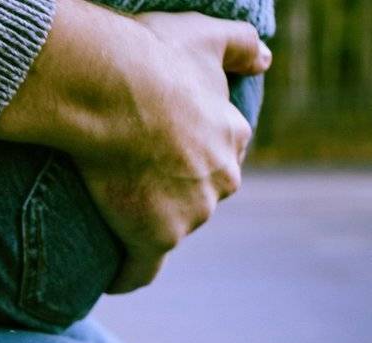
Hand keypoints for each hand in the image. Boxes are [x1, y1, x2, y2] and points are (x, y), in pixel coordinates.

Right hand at [0, 0, 270, 292]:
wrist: (115, 92)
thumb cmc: (155, 61)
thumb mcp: (207, 35)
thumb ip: (241, 45)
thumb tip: (265, 61)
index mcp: (231, 136)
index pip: (219, 155)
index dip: (190, 156)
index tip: (162, 157)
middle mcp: (220, 179)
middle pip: (197, 196)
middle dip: (170, 195)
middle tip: (126, 180)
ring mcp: (190, 213)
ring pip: (170, 228)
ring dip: (144, 226)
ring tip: (106, 216)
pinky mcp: (153, 238)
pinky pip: (140, 270)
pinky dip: (127, 276)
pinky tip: (113, 279)